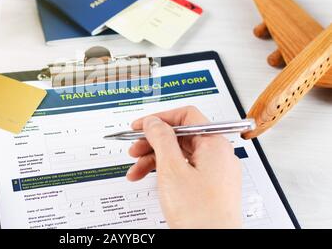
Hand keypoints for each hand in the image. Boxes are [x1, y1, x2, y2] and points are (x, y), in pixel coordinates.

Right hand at [127, 106, 241, 228]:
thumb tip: (153, 122)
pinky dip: (165, 172)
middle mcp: (218, 155)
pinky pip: (185, 169)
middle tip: (134, 148)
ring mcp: (215, 171)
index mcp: (215, 144)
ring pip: (179, 154)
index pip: (186, 116)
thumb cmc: (200, 214)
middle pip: (180, 136)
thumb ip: (161, 139)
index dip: (159, 118)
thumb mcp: (171, 169)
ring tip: (135, 170)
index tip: (140, 126)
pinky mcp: (210, 186)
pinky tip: (148, 179)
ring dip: (153, 159)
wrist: (212, 245)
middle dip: (152, 142)